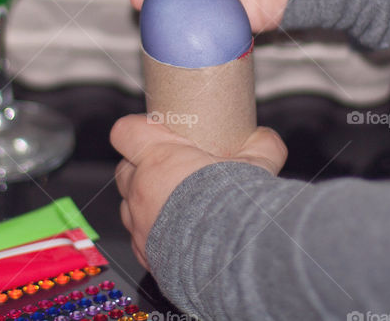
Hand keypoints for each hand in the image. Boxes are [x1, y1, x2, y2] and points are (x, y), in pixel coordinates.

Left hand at [110, 114, 287, 270]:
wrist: (235, 259)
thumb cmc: (237, 208)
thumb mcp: (256, 165)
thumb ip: (259, 146)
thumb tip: (265, 138)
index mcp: (159, 160)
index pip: (125, 132)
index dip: (136, 129)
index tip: (151, 131)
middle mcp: (141, 191)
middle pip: (124, 169)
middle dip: (140, 166)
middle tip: (168, 169)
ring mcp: (140, 224)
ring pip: (128, 205)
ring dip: (143, 201)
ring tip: (172, 203)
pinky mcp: (146, 254)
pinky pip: (139, 238)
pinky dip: (152, 234)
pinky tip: (175, 234)